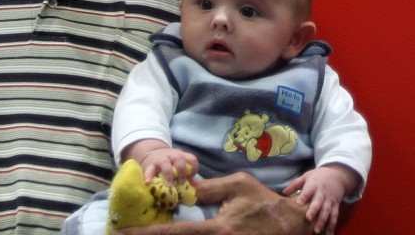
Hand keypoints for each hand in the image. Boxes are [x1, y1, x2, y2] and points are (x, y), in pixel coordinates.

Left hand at [117, 172, 310, 234]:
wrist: (293, 226)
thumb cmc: (265, 204)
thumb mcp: (238, 186)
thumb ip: (209, 189)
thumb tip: (184, 188)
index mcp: (218, 229)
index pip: (174, 234)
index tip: (121, 233)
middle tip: (124, 234)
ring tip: (142, 233)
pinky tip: (173, 233)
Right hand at [140, 148, 198, 183]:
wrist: (153, 154)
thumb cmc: (170, 164)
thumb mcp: (179, 165)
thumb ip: (187, 174)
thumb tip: (195, 188)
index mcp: (181, 156)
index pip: (191, 159)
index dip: (194, 168)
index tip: (191, 177)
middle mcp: (172, 156)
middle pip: (179, 160)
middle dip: (182, 171)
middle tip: (181, 182)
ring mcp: (161, 159)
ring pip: (165, 164)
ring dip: (168, 174)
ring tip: (169, 185)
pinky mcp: (150, 165)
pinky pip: (149, 170)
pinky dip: (148, 176)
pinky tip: (148, 182)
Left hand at [283, 165, 356, 234]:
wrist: (337, 175)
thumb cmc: (318, 177)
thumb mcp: (306, 176)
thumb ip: (295, 184)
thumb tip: (284, 192)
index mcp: (314, 185)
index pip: (308, 191)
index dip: (303, 197)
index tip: (298, 203)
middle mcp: (322, 194)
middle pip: (318, 203)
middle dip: (314, 211)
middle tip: (308, 218)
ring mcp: (330, 200)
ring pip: (327, 211)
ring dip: (323, 221)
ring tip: (317, 230)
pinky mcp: (336, 206)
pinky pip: (334, 216)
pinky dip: (332, 226)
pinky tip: (329, 234)